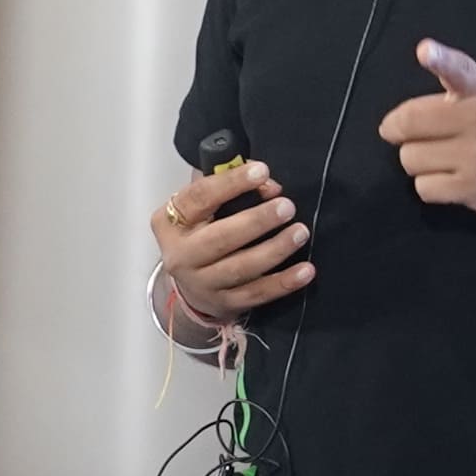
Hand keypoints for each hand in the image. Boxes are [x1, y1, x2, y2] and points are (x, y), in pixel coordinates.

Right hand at [151, 159, 310, 325]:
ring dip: (275, 249)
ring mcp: (201, 283)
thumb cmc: (200, 234)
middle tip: (287, 207)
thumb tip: (269, 185)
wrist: (191, 285)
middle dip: (257, 221)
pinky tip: (305, 270)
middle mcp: (181, 255)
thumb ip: (231, 188)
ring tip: (300, 232)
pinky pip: (257, 293)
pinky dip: (283, 282)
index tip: (261, 171)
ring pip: (241, 268)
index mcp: (170, 222)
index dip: (231, 183)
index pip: (198, 197)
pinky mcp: (224, 303)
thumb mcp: (205, 207)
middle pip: (220, 238)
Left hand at [379, 41, 475, 233]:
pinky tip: (453, 180)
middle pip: (407, 124)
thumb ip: (453, 84)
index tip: (426, 51)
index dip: (440, 59)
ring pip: (409, 158)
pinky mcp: (472, 189)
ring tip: (445, 159)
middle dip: (401, 133)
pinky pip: (423, 187)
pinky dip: (431, 186)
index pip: (460, 71)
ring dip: (419, 162)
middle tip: (418, 136)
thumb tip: (403, 103)